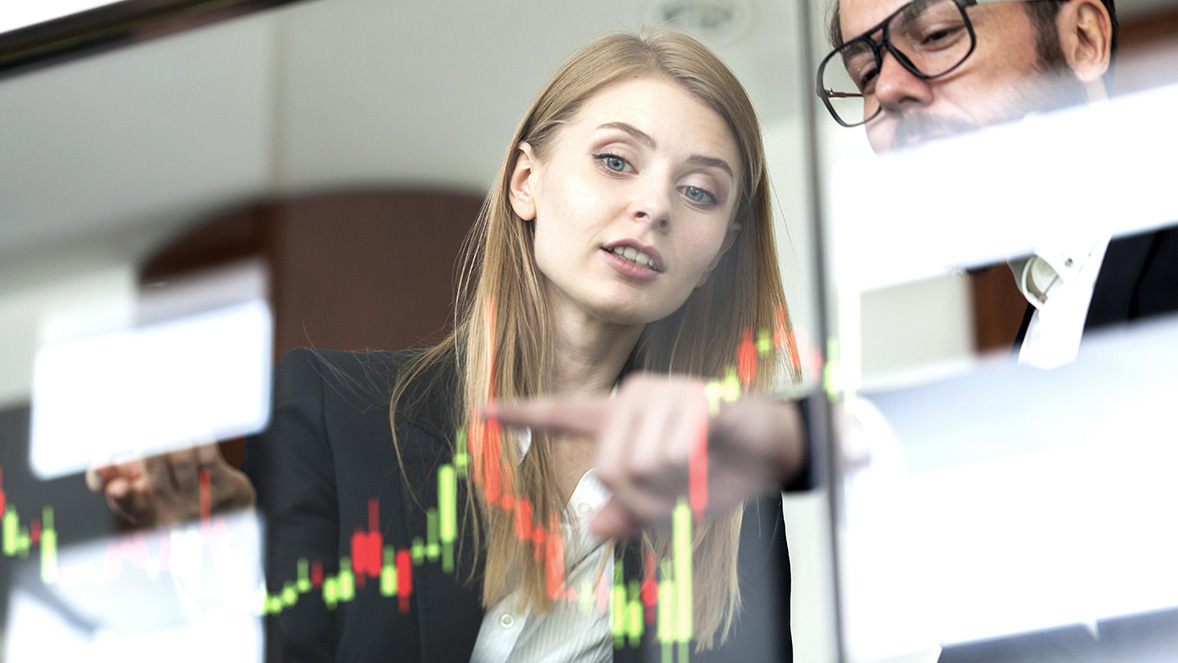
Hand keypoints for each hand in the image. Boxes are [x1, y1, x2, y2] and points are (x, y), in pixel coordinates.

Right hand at [85, 443, 255, 526]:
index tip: (117, 486)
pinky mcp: (225, 488)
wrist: (227, 511)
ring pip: (181, 459)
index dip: (120, 494)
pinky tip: (194, 426)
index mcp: (145, 512)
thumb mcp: (143, 489)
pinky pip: (208, 456)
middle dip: (150, 446)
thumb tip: (99, 466)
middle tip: (149, 426)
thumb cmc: (175, 493)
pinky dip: (198, 437)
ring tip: (170, 418)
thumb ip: (116, 476)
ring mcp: (200, 501)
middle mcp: (172, 512)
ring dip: (174, 435)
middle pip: (154, 471)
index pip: (127, 504)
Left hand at [485, 373, 805, 537]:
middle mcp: (635, 398)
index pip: (562, 414)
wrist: (776, 448)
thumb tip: (594, 525)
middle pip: (608, 469)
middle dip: (644, 498)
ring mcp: (665, 394)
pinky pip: (674, 454)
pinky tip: (711, 456)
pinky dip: (694, 471)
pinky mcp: (696, 399)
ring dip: (673, 486)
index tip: (482, 410)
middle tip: (678, 487)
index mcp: (623, 419)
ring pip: (639, 467)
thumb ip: (630, 512)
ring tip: (698, 468)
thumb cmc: (719, 467)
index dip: (522, 414)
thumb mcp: (670, 502)